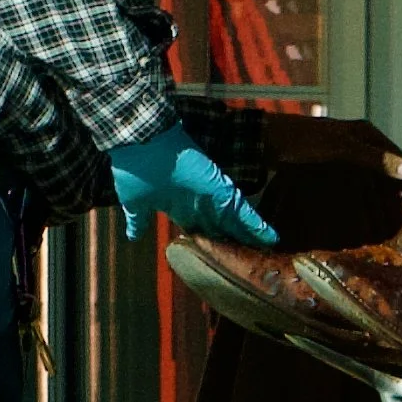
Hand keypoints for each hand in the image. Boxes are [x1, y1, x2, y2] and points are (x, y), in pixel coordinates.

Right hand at [109, 122, 277, 246]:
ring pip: (237, 221)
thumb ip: (138, 220)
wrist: (140, 141)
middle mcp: (197, 202)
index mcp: (179, 207)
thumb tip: (132, 236)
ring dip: (251, 237)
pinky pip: (242, 211)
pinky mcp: (221, 189)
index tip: (220, 259)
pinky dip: (256, 225)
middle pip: (222, 228)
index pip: (199, 229)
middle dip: (235, 244)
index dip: (211, 244)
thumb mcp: (134, 202)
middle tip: (251, 260)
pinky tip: (269, 238)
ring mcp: (210, 195)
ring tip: (268, 251)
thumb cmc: (135, 169)